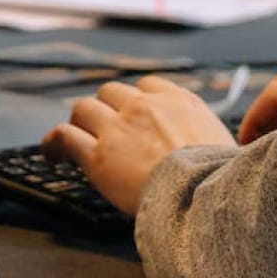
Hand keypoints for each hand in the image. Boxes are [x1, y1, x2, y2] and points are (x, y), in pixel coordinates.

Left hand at [41, 76, 237, 215]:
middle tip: (102, 128)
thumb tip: (213, 151)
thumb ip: (207, 136)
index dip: (135, 98)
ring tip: (74, 139)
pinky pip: (64, 136)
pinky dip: (53, 143)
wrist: (203, 192)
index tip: (131, 112)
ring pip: (83, 108)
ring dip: (79, 122)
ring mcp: (118, 128)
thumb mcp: (224, 143)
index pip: (147, 85)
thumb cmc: (219, 177)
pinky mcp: (97, 154)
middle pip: (111, 92)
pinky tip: (52, 154)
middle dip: (105, 109)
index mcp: (179, 101)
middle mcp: (145, 107)